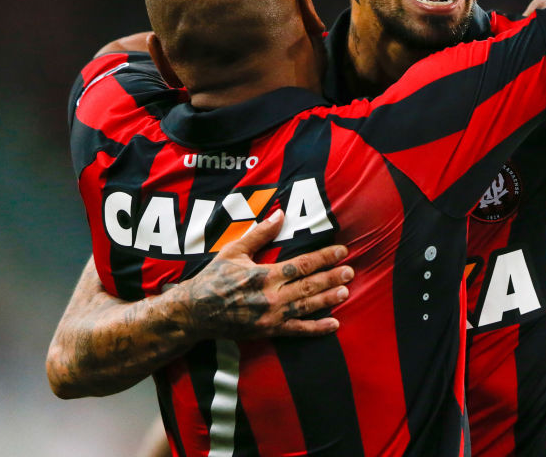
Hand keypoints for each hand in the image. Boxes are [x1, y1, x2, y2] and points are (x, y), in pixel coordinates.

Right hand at [181, 209, 353, 338]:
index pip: (302, 264)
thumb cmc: (213, 279)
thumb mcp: (234, 251)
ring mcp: (271, 316)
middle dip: (331, 277)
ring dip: (328, 299)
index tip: (341, 251)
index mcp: (264, 275)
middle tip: (350, 271)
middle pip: (308, 285)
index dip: (324, 257)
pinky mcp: (268, 331)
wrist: (194, 313)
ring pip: (307, 307)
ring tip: (346, 291)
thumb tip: (280, 214)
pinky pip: (296, 331)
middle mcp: (270, 297)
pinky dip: (316, 329)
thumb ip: (259, 234)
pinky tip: (334, 324)